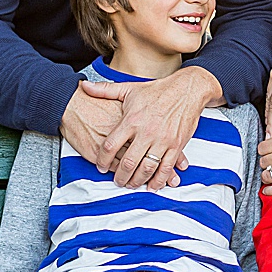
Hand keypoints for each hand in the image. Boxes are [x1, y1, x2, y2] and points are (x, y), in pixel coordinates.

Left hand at [69, 65, 219, 188]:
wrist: (187, 89)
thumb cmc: (157, 90)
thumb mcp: (129, 89)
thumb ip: (105, 90)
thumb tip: (84, 86)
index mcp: (132, 119)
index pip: (110, 145)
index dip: (102, 160)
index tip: (100, 166)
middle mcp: (146, 132)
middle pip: (128, 163)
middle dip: (120, 176)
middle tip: (116, 181)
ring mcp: (162, 140)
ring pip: (146, 169)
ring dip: (137, 181)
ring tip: (131, 184)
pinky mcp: (176, 145)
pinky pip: (166, 168)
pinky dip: (158, 180)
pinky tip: (152, 185)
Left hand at [258, 122, 271, 194]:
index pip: (262, 147)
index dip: (265, 149)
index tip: (269, 150)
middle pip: (263, 161)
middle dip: (266, 161)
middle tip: (271, 161)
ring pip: (267, 176)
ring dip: (267, 174)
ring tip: (271, 174)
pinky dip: (269, 191)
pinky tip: (268, 190)